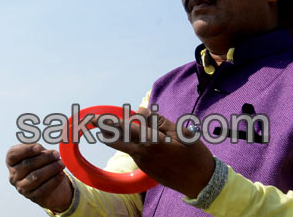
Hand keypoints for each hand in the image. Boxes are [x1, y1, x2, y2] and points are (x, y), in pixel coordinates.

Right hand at [6, 142, 73, 212]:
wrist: (50, 185)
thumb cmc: (42, 164)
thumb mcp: (38, 154)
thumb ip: (37, 149)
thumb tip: (39, 148)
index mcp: (11, 162)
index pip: (13, 154)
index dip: (25, 150)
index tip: (38, 147)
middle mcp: (13, 176)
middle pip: (27, 165)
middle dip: (44, 158)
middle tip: (56, 154)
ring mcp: (22, 187)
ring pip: (36, 177)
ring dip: (50, 169)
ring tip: (61, 163)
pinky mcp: (32, 197)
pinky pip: (43, 188)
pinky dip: (53, 180)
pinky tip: (61, 174)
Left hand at [96, 107, 214, 198]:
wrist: (202, 183)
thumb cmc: (195, 155)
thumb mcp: (181, 132)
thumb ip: (157, 121)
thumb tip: (139, 110)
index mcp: (152, 141)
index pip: (125, 128)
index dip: (109, 122)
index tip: (94, 117)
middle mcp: (144, 153)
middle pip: (118, 138)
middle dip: (104, 129)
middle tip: (90, 121)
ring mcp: (144, 163)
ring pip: (124, 147)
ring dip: (114, 137)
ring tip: (102, 129)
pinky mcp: (146, 169)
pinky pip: (133, 153)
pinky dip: (128, 144)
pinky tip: (129, 138)